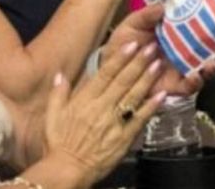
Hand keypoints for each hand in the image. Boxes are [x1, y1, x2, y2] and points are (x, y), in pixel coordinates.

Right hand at [43, 40, 165, 184]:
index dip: (119, 58)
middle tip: (152, 47)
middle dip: (138, 62)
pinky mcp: (124, 137)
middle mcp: (101, 108)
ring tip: (159, 64)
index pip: (105, 74)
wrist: (66, 171)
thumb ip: (58, 94)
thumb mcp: (52, 116)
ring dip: (147, 79)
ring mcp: (114, 122)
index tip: (132, 44)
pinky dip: (151, 106)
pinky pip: (140, 119)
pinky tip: (162, 95)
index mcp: (84, 100)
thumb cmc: (58, 144)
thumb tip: (60, 74)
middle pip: (123, 81)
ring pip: (133, 96)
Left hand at [102, 4, 214, 96]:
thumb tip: (162, 5)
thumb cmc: (123, 42)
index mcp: (176, 32)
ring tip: (211, 64)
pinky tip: (193, 76)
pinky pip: (188, 87)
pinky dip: (193, 82)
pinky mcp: (173, 86)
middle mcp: (182, 50)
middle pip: (210, 49)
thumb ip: (147, 15)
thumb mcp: (133, 23)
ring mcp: (179, 69)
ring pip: (203, 69)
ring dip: (211, 67)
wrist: (109, 67)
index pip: (201, 27)